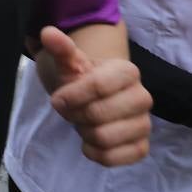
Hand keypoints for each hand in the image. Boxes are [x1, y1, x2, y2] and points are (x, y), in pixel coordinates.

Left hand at [41, 26, 151, 166]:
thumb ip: (60, 49)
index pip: (97, 86)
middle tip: (72, 111)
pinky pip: (113, 158)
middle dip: (76, 115)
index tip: (57, 99)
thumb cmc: (83, 79)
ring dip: (84, 133)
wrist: (96, 99)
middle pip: (98, 115)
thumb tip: (47, 32)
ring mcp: (145, 124)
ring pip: (104, 138)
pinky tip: (90, 141)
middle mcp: (143, 97)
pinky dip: (94, 153)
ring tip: (83, 123)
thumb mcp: (70, 63)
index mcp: (128, 72)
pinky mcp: (141, 147)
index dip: (71, 95)